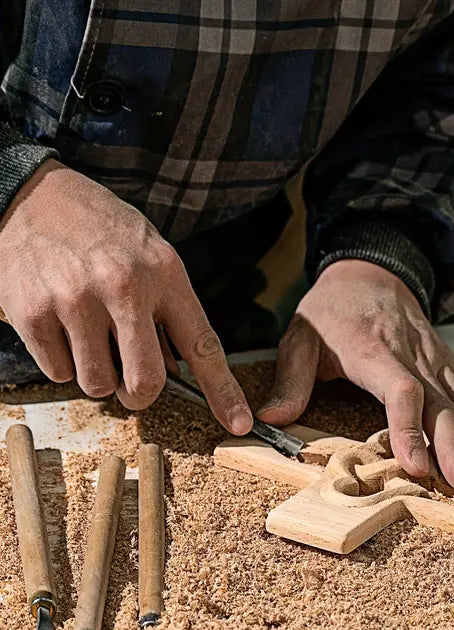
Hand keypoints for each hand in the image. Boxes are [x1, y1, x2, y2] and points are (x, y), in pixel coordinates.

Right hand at [0, 160, 251, 433]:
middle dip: (140, 395)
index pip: (203, 346)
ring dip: (98, 377)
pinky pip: (58, 373)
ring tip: (91, 338)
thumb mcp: (152, 254)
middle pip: (147, 382)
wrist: (32, 196)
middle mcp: (124, 288)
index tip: (239, 425)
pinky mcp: (33, 312)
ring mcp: (76, 301)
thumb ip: (169, 310)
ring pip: (98, 385)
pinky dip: (62, 363)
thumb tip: (179, 371)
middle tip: (132, 385)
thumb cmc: (102, 230)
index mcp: (165, 274)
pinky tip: (62, 327)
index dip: (223, 392)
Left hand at [257, 259, 453, 492]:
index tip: (416, 466)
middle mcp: (413, 355)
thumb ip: (290, 379)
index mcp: (374, 350)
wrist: (370, 269)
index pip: (400, 389)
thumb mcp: (300, 336)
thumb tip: (269, 420)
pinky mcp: (448, 364)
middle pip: (442, 404)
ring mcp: (437, 359)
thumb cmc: (331, 310)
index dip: (409, 428)